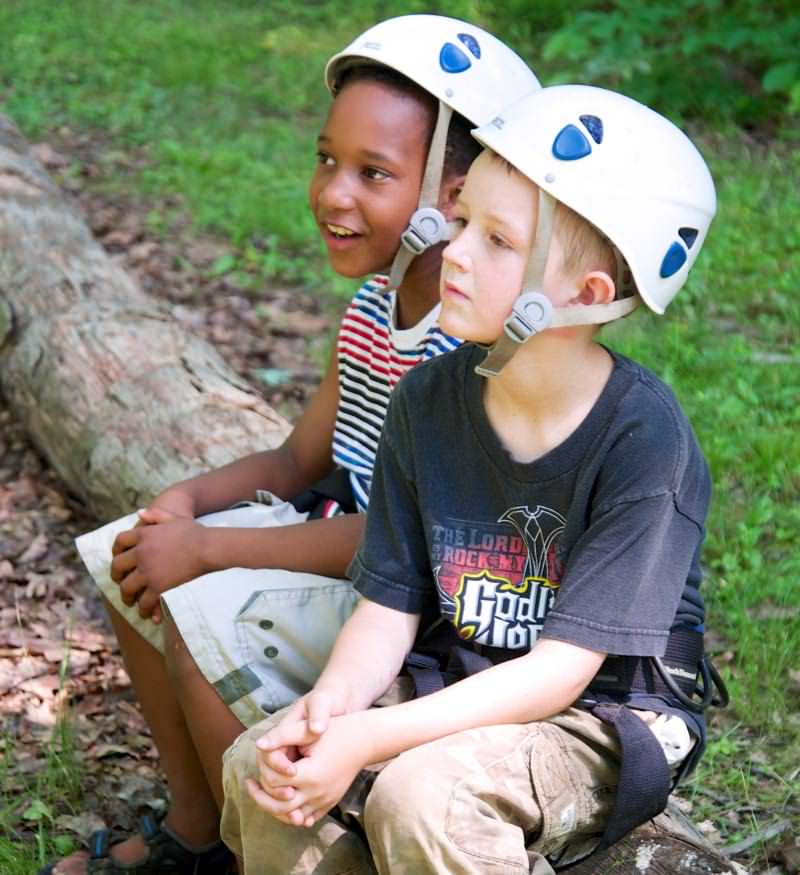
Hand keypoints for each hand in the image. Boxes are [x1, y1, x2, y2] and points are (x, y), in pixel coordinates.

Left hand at [110, 517, 209, 620]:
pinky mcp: (158, 586)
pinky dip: (144, 609)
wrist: (207, 548)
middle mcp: (141, 553)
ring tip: (130, 601)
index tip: (117, 557)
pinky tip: (146, 613)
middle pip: (117, 566)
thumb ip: (155, 514)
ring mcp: (148, 571)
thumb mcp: (173, 518)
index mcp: (143, 534)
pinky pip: (145, 601)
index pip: (120, 541)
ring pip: (127, 587)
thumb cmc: (194, 532)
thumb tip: (139, 512)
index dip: (116, 550)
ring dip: (126, 596)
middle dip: (116, 575)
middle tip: (119, 581)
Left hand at [246, 713, 371, 827]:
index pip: (275, 783)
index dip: (263, 774)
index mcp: (310, 774)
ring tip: (263, 794)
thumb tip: (258, 745)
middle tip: (249, 785)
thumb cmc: (338, 731)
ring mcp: (325, 801)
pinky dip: (292, 814)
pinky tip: (283, 801)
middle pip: (280, 807)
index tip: (254, 767)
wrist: (366, 740)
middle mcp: (317, 793)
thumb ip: (282, 737)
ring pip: (292, 817)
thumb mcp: (309, 731)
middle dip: (261, 798)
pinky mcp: (330, 803)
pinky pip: (307, 818)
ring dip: (274, 809)